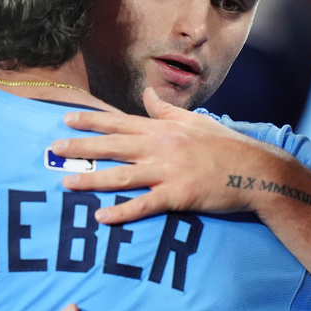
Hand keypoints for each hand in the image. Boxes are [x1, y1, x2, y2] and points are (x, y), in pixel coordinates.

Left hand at [54, 88, 291, 223]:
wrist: (256, 170)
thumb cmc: (225, 146)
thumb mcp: (195, 121)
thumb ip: (166, 110)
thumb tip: (147, 93)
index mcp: (164, 129)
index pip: (120, 122)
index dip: (92, 121)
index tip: (66, 119)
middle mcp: (162, 147)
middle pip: (114, 147)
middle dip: (82, 147)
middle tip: (54, 149)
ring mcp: (169, 171)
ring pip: (123, 176)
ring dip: (92, 179)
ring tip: (67, 182)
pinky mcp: (179, 195)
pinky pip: (145, 204)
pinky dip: (122, 212)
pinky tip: (101, 217)